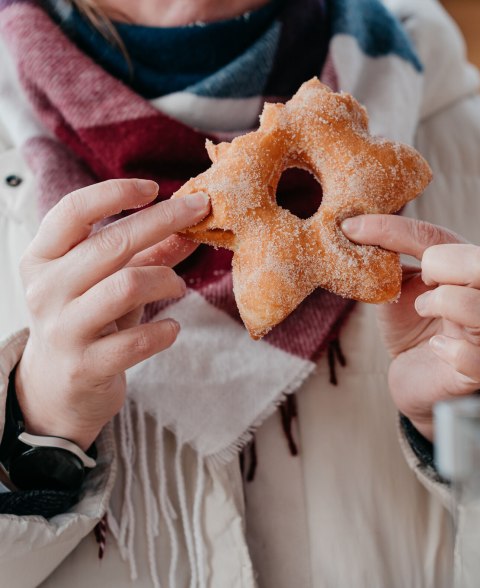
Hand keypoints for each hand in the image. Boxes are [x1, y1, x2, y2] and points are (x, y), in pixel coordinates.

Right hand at [15, 180, 208, 449]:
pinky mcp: (85, 366)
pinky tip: (171, 330)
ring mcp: (63, 329)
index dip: (115, 192)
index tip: (155, 187)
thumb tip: (190, 224)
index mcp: (43, 258)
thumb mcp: (108, 280)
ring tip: (178, 287)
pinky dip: (164, 331)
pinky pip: (136, 341)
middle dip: (164, 220)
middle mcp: (46, 289)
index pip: (73, 210)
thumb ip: (145, 252)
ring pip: (127, 286)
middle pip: (111, 243)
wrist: (57, 388)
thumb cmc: (86, 321)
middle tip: (200, 213)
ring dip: (167, 280)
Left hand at [341, 215, 479, 440]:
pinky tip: (435, 347)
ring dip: (449, 304)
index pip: (439, 237)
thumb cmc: (410, 324)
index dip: (396, 231)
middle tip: (420, 281)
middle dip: (443, 266)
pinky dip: (455, 352)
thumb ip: (384, 256)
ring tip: (422, 310)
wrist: (414, 375)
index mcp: (463, 268)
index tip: (355, 229)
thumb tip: (351, 224)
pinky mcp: (477, 373)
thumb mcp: (394, 284)